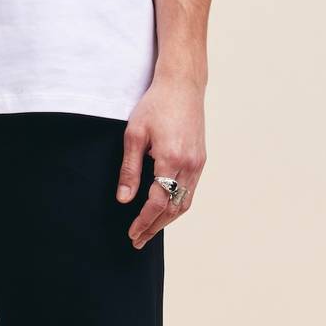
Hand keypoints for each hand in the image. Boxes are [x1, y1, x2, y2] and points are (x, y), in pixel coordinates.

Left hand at [117, 73, 206, 247]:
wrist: (182, 85)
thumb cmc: (155, 105)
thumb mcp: (134, 134)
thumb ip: (130, 169)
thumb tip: (124, 199)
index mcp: (171, 159)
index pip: (157, 202)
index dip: (144, 221)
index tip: (132, 233)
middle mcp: (189, 165)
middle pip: (173, 208)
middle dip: (155, 227)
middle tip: (138, 240)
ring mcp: (198, 163)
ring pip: (184, 202)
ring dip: (167, 220)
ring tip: (150, 230)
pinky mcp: (201, 159)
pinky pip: (190, 190)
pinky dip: (177, 205)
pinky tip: (165, 209)